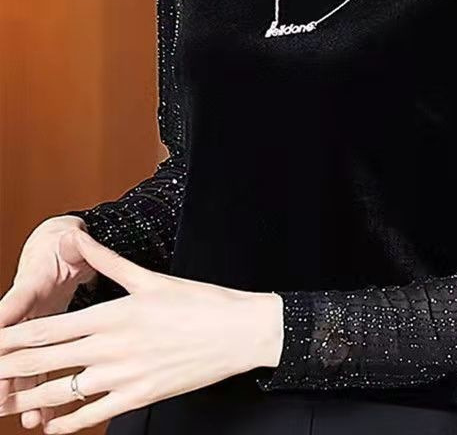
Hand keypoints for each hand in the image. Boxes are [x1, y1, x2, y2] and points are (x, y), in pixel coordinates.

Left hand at [0, 229, 284, 433]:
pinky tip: (50, 427)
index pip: (46, 330)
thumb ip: (107, 261)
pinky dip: (67, 423)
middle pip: (45, 362)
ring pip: (61, 393)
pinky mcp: (138, 397)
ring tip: (2, 406)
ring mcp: (123, 376)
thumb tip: (76, 236)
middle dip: (8, 370)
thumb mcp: (150, 278)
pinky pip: (92, 415)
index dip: (10, 340)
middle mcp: (111, 347)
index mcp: (112, 314)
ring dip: (27, 401)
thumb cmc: (198, 302)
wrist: (237, 332)